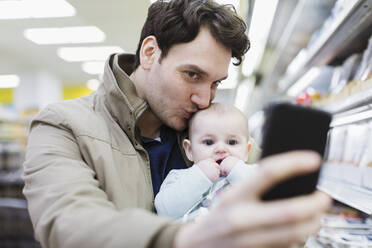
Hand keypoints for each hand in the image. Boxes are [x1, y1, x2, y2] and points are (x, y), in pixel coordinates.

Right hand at [175, 151, 331, 247]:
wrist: (194, 247)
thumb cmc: (218, 218)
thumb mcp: (231, 197)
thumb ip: (255, 189)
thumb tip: (291, 182)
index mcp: (234, 197)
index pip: (267, 172)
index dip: (293, 163)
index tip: (314, 159)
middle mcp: (241, 219)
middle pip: (290, 211)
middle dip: (315, 204)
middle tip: (324, 197)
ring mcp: (248, 242)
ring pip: (294, 234)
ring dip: (313, 223)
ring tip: (317, 215)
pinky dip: (298, 239)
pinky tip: (301, 231)